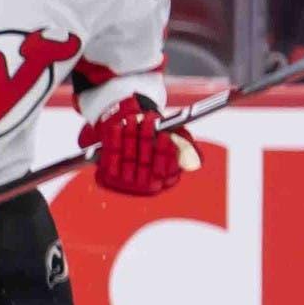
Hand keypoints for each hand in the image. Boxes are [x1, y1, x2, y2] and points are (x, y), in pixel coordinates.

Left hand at [79, 94, 198, 196]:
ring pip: (129, 157)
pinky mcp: (109, 176)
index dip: (166, 151)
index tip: (166, 135)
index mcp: (166, 180)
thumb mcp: (176, 140)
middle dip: (147, 137)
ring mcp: (127, 183)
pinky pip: (112, 156)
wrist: (130, 141)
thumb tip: (194, 162)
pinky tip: (117, 128)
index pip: (167, 168)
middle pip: (146, 161)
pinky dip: (114, 140)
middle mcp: (147, 185)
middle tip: (149, 120)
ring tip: (133, 119)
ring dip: (130, 136)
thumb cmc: (158, 141)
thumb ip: (186, 147)